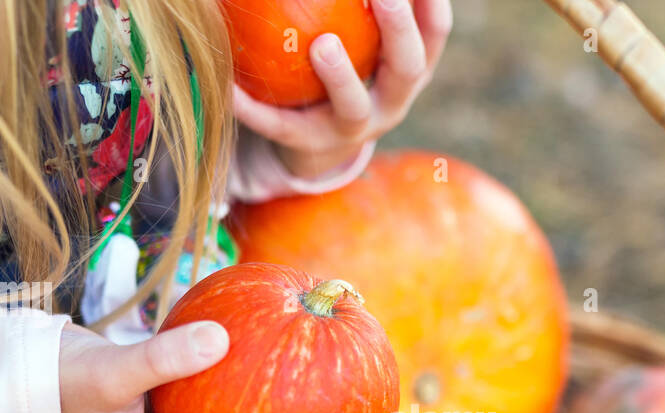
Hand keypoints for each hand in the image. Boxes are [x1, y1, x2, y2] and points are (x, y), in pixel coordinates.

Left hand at [233, 0, 452, 180]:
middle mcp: (393, 98)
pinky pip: (283, 126)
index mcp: (412, 65)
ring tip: (322, 45)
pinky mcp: (314, 145)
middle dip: (399, 30)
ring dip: (341, 77)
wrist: (321, 140)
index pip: (434, 30)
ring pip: (354, 106)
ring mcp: (356, 128)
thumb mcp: (365, 34)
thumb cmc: (346, 63)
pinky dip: (257, 108)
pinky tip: (230, 86)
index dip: (430, 4)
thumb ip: (359, 5)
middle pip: (407, 66)